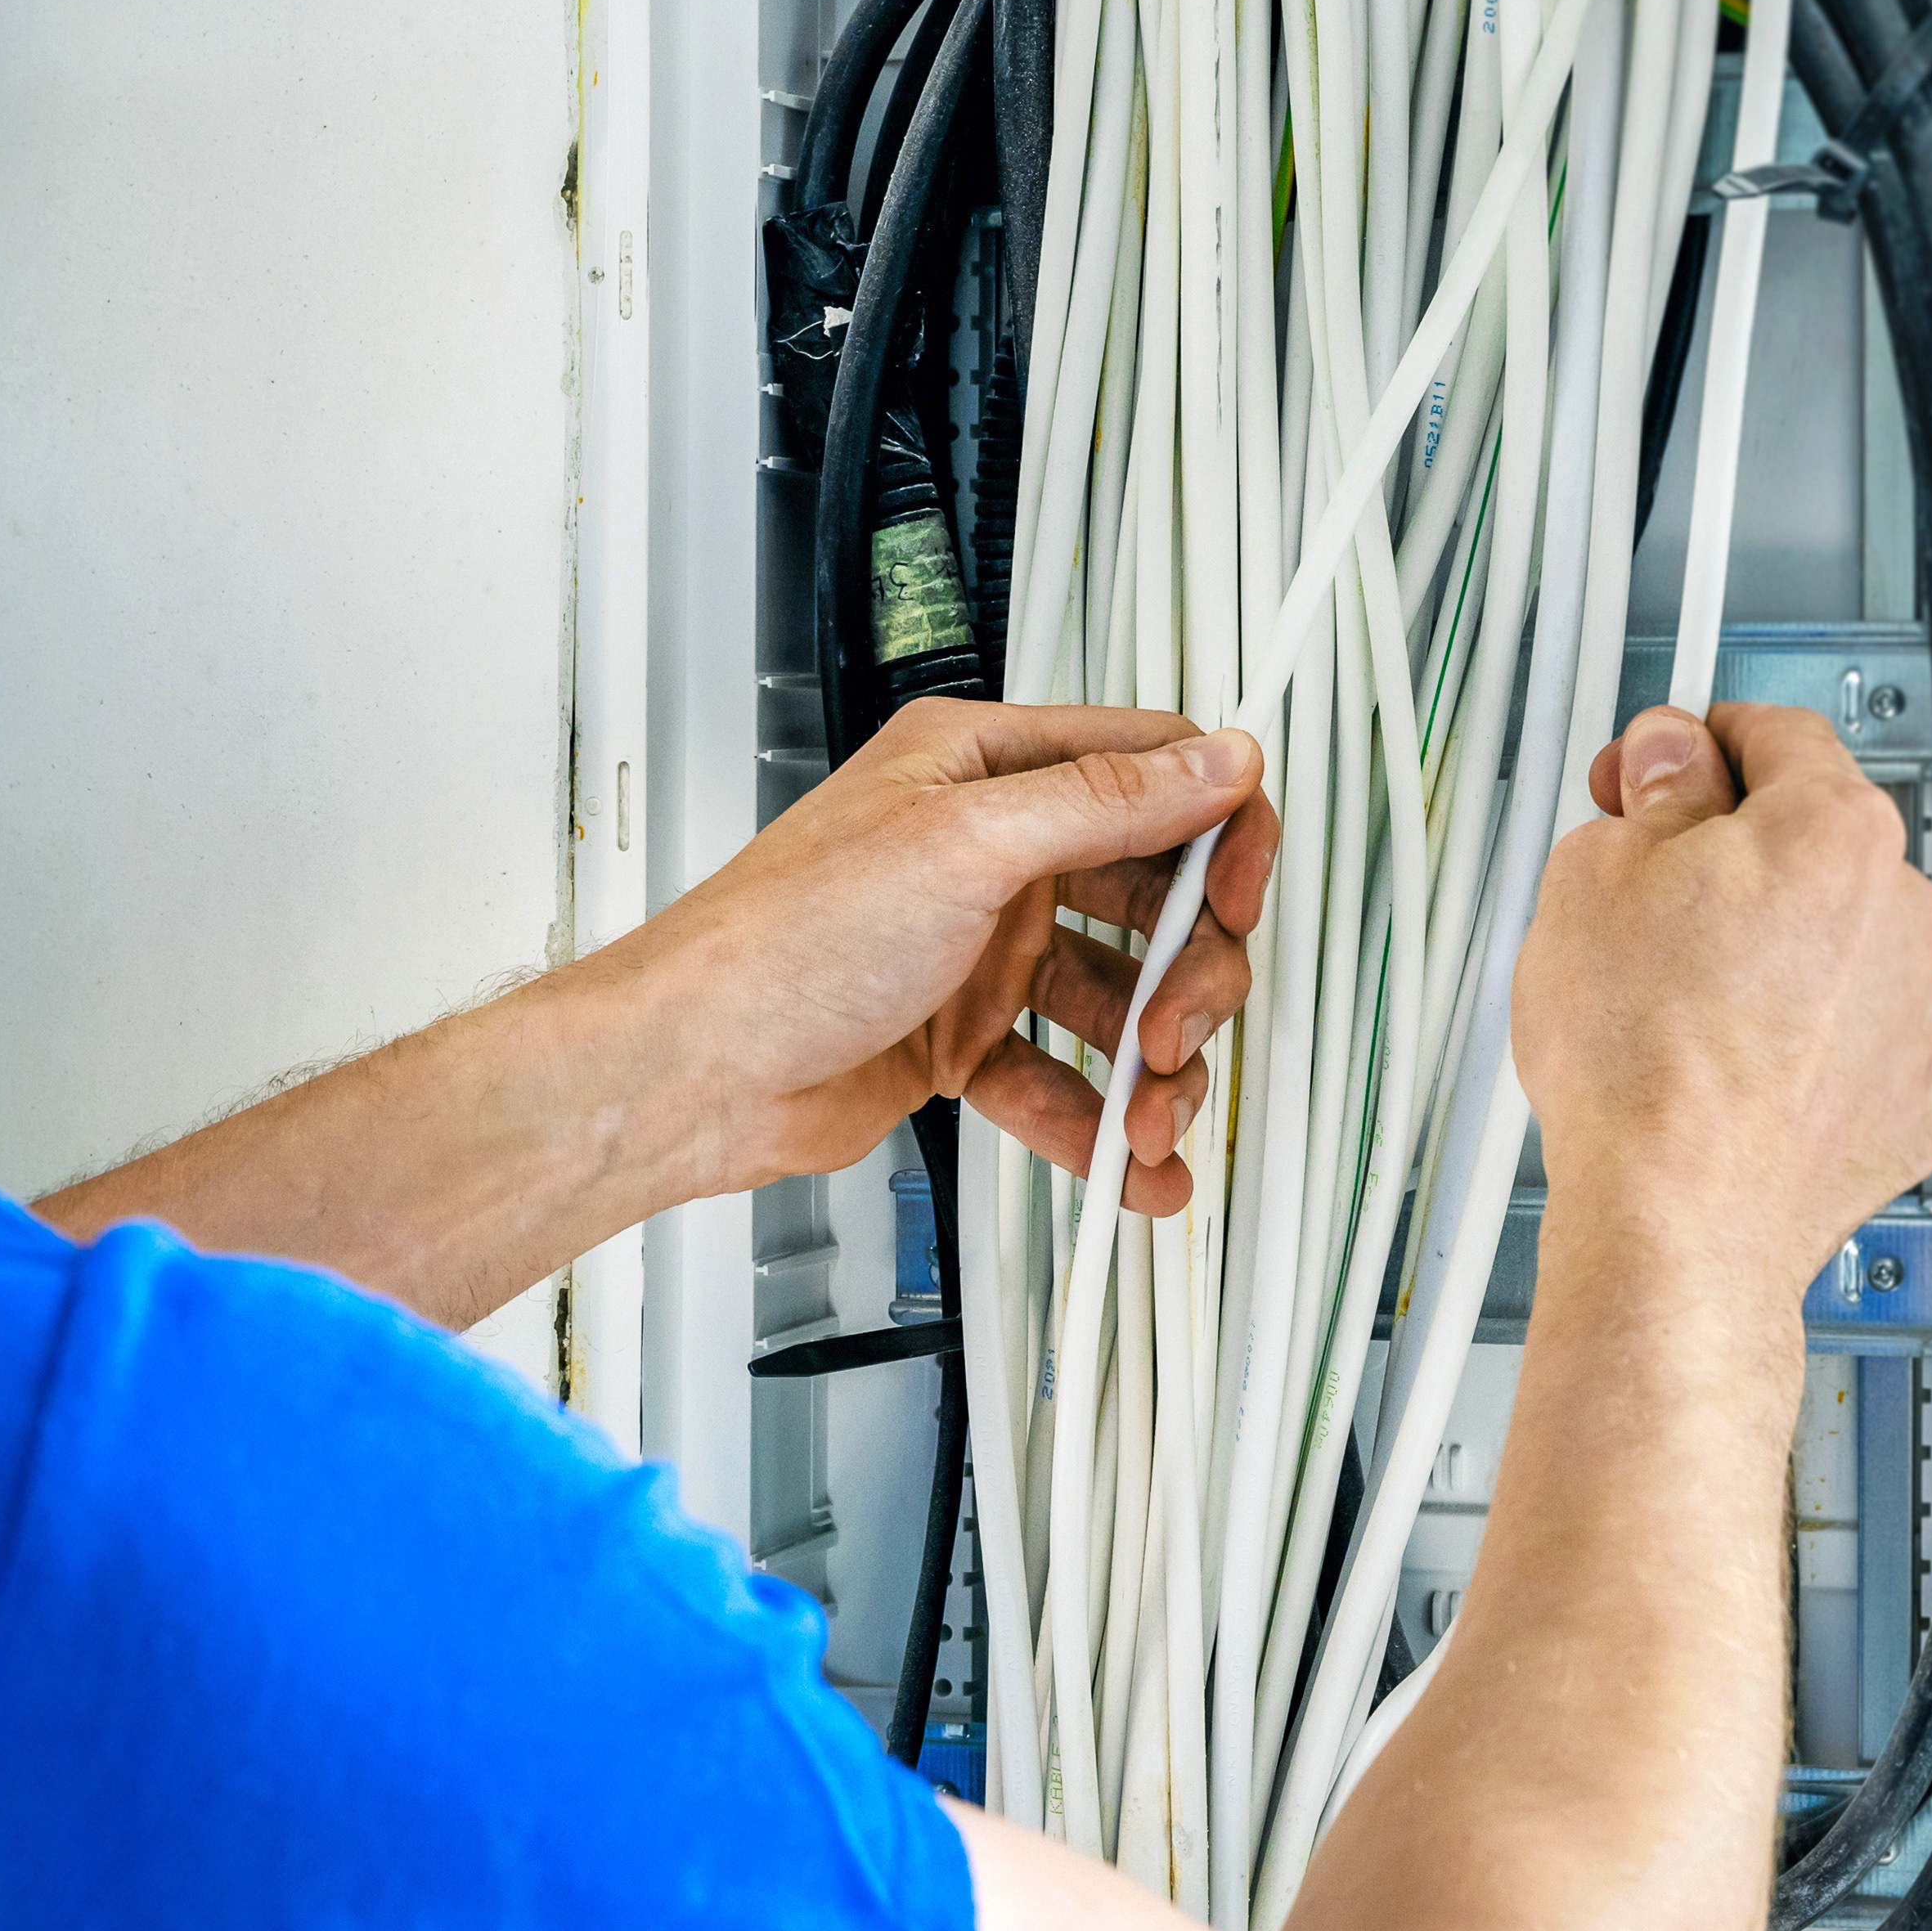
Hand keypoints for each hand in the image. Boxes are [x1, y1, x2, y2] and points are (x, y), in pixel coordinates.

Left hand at [591, 698, 1274, 1215]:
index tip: (1241, 901)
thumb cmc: (784, 939)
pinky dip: (1097, 1121)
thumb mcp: (964, 845)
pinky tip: (1127, 1170)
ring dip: (1153, 1069)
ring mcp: (980, 947)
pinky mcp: (962, 1036)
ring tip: (1148, 1127)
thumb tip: (1219, 760)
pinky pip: (1060, 1074)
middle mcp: (990, 849)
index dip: (1217, 833)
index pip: (1149, 770)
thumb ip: (1105, 801)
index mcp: (983, 769)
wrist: (690, 1072)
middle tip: (1176, 1037)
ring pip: (1118, 999)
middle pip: (1152, 897)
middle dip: (1187, 976)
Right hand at [1507, 703, 1931, 1267]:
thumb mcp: (1595, 877)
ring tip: (1685, 1010)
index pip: (1778, 735)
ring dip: (1776, 957)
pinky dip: (1804, 1044)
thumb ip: (1652, 797)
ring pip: (1838, 948)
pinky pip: (1856, 1040)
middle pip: (1815, 847)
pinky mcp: (1913, 1102)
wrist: (1680, 1223)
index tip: (1660, 772)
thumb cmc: (1641, 1067)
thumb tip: (1670, 768)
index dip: (1697, 746)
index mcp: (1835, 833)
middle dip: (1738, 861)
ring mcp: (1918, 1015)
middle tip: (1651, 903)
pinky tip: (1733, 1069)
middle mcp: (1903, 915)